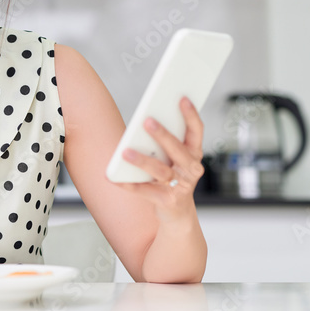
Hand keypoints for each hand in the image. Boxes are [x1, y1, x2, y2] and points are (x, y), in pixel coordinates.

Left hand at [114, 96, 204, 221]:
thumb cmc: (171, 176)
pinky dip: (128, 184)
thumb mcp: (172, 157)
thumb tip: (143, 121)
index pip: (196, 131)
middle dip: (162, 135)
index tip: (182, 98)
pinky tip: (113, 177)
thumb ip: (163, 141)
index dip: (191, 115)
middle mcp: (191, 169)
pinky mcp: (168, 201)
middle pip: (177, 149)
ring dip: (142, 161)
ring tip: (125, 152)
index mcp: (194, 153)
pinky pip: (145, 191)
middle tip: (147, 121)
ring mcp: (181, 186)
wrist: (176, 212)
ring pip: (160, 171)